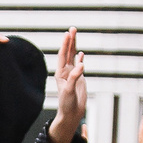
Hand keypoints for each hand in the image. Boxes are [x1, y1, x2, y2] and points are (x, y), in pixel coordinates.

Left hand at [48, 27, 87, 142]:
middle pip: (68, 53)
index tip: (68, 34)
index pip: (63, 55)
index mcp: (60, 73)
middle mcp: (65, 72)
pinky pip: (80, 66)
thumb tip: (81, 64)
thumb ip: (74, 76)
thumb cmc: (66, 103)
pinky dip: (81, 59)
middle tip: (73, 29)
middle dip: (70, 41)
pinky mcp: (79, 79)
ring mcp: (72, 74)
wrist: (71, 113)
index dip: (65, 44)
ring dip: (75, 46)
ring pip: (74, 57)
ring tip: (75, 35)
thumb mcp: (69, 90)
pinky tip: (82, 53)